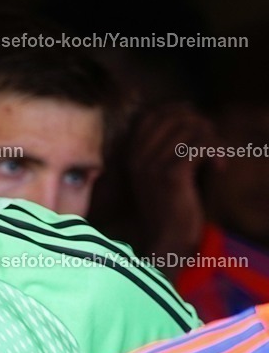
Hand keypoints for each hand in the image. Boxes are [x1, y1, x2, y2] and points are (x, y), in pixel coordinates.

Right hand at [129, 104, 214, 268]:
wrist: (166, 240)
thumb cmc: (170, 206)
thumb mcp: (161, 173)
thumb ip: (167, 147)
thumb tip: (191, 119)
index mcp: (131, 152)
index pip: (154, 113)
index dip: (180, 112)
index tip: (200, 128)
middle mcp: (137, 155)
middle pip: (174, 117)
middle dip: (200, 124)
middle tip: (214, 144)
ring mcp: (151, 164)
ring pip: (189, 129)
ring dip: (212, 139)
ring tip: (218, 157)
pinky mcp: (170, 174)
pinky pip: (199, 146)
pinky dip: (216, 152)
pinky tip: (220, 168)